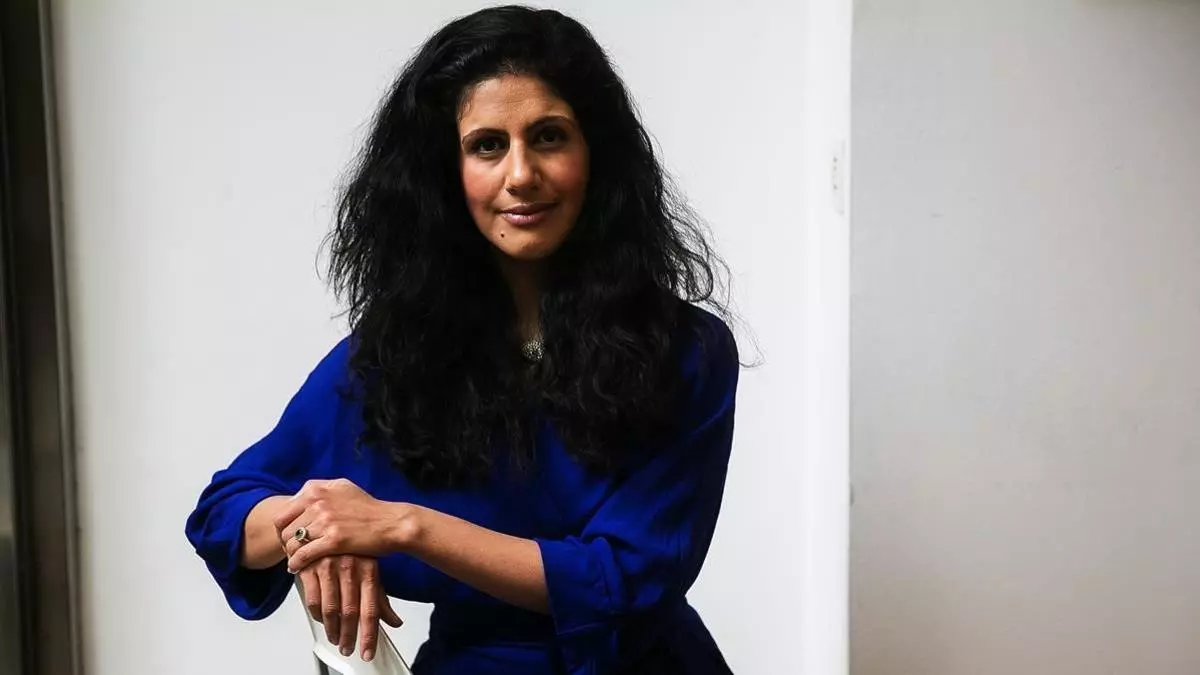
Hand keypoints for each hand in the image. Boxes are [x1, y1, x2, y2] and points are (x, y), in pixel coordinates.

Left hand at [274, 478, 413, 571]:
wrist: (392, 523)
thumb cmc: (370, 509)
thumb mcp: (343, 488)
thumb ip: (320, 491)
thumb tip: (302, 497)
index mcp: (316, 489)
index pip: (283, 512)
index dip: (283, 529)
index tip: (290, 538)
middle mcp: (317, 502)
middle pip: (285, 529)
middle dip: (287, 543)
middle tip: (293, 553)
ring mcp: (325, 520)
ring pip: (292, 543)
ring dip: (292, 555)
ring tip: (297, 561)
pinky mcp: (333, 540)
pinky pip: (303, 555)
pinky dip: (297, 564)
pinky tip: (297, 569)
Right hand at [295, 554, 402, 661]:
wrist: (325, 524)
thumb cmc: (351, 550)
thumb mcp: (369, 570)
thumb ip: (379, 598)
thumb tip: (395, 622)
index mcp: (369, 568)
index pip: (371, 609)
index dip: (369, 634)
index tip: (367, 651)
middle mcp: (350, 567)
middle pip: (350, 612)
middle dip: (349, 636)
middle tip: (348, 648)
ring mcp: (329, 566)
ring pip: (330, 609)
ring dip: (332, 629)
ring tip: (336, 638)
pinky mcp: (310, 567)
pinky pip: (313, 600)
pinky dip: (317, 615)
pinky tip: (322, 620)